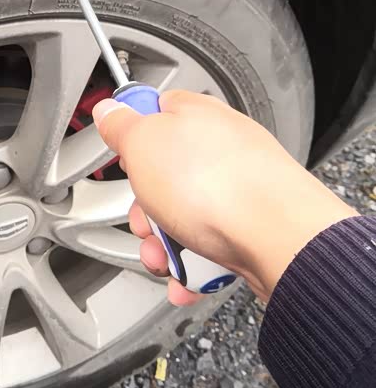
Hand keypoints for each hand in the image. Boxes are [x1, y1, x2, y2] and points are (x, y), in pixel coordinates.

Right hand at [93, 90, 355, 302]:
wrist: (279, 240)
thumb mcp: (142, 142)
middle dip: (145, 210)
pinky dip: (194, 266)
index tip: (123, 158)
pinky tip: (187, 277)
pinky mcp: (253, 226)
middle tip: (145, 220)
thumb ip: (121, 125)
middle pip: (164, 176)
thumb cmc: (217, 186)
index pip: (156, 111)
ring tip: (166, 259)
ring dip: (164, 245)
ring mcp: (239, 187)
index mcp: (197, 115)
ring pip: (183, 216)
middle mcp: (222, 148)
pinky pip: (210, 245)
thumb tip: (108, 110)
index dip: (132, 137)